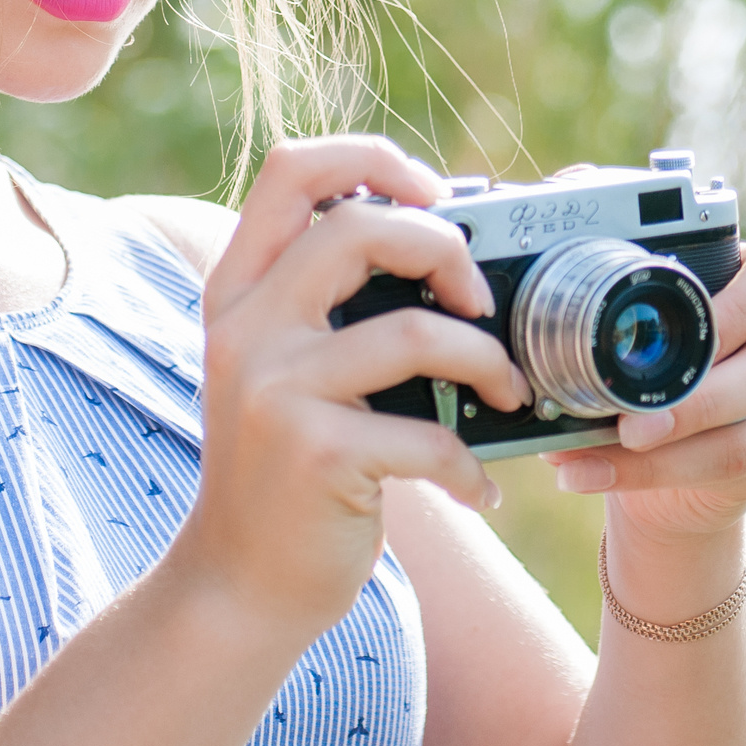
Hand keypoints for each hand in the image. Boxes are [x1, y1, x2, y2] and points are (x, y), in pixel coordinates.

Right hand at [169, 136, 533, 638]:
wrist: (238, 585)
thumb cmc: (285, 470)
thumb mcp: (278, 368)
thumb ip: (323, 304)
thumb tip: (445, 245)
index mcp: (238, 290)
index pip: (292, 169)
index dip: (374, 160)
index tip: (434, 198)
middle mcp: (246, 328)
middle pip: (358, 228)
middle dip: (446, 250)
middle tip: (481, 302)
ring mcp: (275, 390)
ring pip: (414, 331)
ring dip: (487, 360)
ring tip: (507, 394)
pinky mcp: (315, 455)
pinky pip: (429, 435)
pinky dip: (471, 465)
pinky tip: (478, 490)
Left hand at [545, 239, 745, 542]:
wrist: (668, 440)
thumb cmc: (648, 351)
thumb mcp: (636, 312)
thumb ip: (605, 290)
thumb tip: (528, 284)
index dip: (737, 305)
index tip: (669, 324)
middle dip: (698, 398)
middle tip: (630, 424)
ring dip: (669, 446)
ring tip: (604, 448)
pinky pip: (724, 466)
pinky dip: (649, 472)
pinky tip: (590, 471)